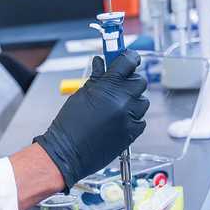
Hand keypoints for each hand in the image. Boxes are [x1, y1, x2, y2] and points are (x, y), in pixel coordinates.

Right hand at [32, 50, 148, 187]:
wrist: (67, 152)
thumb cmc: (69, 125)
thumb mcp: (80, 94)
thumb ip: (97, 78)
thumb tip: (101, 63)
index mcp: (107, 87)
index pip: (128, 61)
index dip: (130, 58)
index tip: (129, 59)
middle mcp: (122, 101)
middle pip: (140, 81)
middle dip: (130, 81)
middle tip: (119, 86)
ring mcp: (129, 117)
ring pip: (143, 101)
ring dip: (133, 101)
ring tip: (118, 107)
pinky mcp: (132, 133)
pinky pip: (141, 120)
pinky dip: (133, 118)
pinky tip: (119, 121)